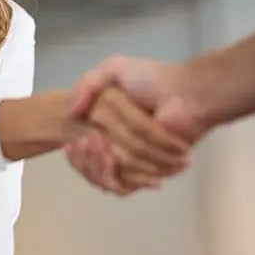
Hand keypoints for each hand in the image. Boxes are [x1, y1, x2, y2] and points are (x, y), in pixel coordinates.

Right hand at [67, 56, 208, 193]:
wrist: (184, 95)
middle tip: (87, 141)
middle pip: (89, 169)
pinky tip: (110, 158)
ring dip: (95, 166)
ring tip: (98, 145)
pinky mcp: (148, 173)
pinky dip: (113, 176)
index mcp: (107, 128)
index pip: (81, 152)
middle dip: (83, 160)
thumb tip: (70, 114)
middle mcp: (118, 147)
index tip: (71, 143)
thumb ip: (86, 84)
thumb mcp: (114, 68)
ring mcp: (134, 162)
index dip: (74, 154)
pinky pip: (124, 186)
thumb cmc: (152, 80)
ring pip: (102, 179)